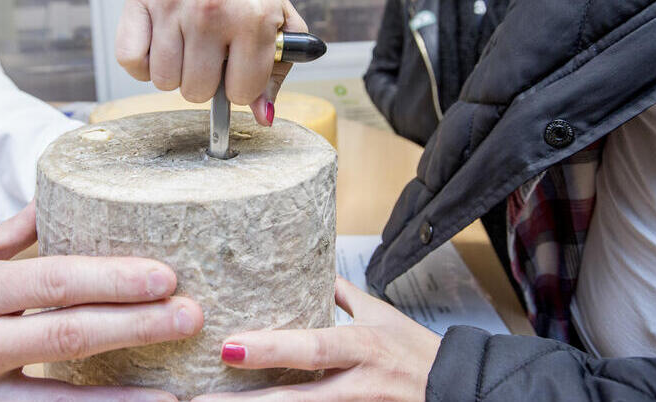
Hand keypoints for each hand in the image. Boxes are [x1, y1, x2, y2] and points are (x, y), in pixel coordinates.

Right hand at [0, 203, 202, 400]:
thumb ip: (9, 236)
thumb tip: (58, 200)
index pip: (54, 281)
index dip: (113, 279)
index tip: (164, 275)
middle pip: (66, 335)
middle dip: (135, 327)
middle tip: (190, 317)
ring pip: (52, 401)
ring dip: (118, 398)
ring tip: (172, 392)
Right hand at [117, 0, 307, 125]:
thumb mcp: (280, 27)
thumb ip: (275, 75)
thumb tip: (263, 117)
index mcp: (254, 17)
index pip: (241, 92)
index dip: (241, 87)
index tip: (238, 67)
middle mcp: (211, 8)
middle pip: (197, 92)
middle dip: (206, 82)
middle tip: (212, 55)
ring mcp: (172, 1)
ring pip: (163, 81)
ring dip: (176, 74)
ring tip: (188, 48)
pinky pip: (131, 60)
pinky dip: (143, 65)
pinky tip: (161, 48)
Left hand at [193, 277, 441, 401]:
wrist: (457, 389)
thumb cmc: (414, 350)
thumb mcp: (380, 313)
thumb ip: (339, 293)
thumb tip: (306, 267)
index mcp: (362, 347)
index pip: (312, 348)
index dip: (271, 349)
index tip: (229, 347)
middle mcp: (357, 384)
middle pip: (296, 400)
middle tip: (198, 400)